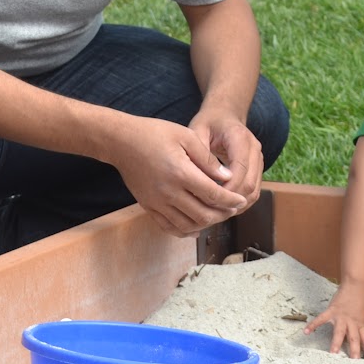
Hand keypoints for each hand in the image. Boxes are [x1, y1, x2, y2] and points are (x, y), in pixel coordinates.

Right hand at [109, 116, 248, 236]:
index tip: (242, 200)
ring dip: (206, 224)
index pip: (213, 194)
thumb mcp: (186, 136)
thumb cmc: (154, 133)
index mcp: (180, 172)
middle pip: (203, 214)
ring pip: (188, 225)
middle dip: (223, 214)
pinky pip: (169, 227)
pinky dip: (185, 230)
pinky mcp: (148, 206)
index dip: (231, 200)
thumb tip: (227, 177)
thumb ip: (207, 159)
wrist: (121, 141)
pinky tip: (196, 227)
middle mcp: (168, 192)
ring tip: (218, 215)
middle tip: (233, 209)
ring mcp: (156, 202)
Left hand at [190, 112, 263, 205]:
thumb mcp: (198, 131)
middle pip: (250, 184)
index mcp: (240, 138)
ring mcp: (259, 159)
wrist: (225, 115)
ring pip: (254, 191)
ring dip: (237, 205)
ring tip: (216, 212)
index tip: (209, 200)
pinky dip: (240, 202)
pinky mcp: (257, 169)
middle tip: (210, 211)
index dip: (227, 189)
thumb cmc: (209, 123)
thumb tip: (200, 180)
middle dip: (231, 201)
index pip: (240, 169)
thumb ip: (199, 154)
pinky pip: (254, 191)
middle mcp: (254, 149)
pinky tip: (223, 207)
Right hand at [303, 286, 363, 359]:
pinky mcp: (332, 311)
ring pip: (340, 331)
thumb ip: (356, 328)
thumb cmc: (359, 302)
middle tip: (354, 361)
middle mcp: (352, 322)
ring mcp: (342, 317)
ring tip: (333, 353)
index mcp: (360, 324)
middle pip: (354, 338)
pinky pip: (321, 319)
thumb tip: (353, 342)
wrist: (356, 285)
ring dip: (337, 342)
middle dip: (354, 350)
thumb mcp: (361, 317)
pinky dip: (313, 325)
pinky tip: (306, 332)